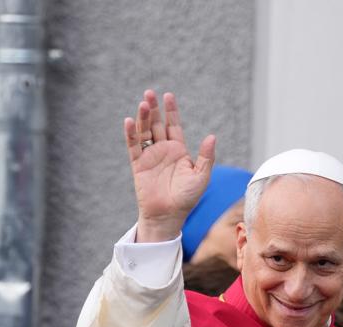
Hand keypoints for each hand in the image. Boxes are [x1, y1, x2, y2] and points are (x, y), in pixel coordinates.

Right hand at [124, 90, 216, 242]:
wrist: (169, 216)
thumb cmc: (187, 198)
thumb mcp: (201, 176)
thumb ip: (206, 157)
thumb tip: (212, 136)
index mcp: (178, 150)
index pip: (173, 125)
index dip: (170, 111)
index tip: (168, 96)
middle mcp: (163, 150)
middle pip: (156, 124)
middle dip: (153, 109)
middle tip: (149, 93)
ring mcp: (149, 156)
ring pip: (144, 131)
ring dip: (142, 117)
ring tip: (143, 103)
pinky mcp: (138, 165)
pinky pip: (133, 146)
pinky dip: (131, 134)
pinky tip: (130, 121)